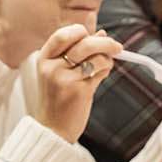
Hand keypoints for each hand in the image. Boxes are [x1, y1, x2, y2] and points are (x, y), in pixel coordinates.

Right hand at [33, 25, 119, 142]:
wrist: (53, 130)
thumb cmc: (57, 99)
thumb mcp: (59, 71)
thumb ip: (78, 52)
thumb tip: (101, 33)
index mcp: (44, 59)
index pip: (63, 34)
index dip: (81, 32)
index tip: (93, 36)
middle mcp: (53, 67)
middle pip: (85, 43)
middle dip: (106, 43)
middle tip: (117, 47)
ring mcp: (65, 79)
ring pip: (97, 57)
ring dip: (108, 60)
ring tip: (105, 67)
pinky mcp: (80, 91)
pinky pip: (101, 72)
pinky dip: (106, 71)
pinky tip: (101, 76)